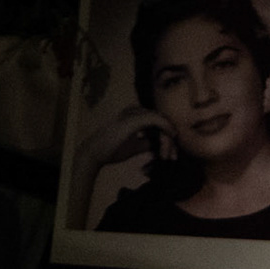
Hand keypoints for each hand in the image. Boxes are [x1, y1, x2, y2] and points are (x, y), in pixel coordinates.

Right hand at [69, 106, 178, 226]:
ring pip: (161, 121)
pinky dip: (166, 129)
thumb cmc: (113, 149)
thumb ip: (149, 143)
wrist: (96, 153)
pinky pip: (157, 120)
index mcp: (134, 116)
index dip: (167, 139)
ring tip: (168, 156)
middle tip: (173, 157)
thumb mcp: (136, 146)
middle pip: (162, 122)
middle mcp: (134, 111)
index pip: (158, 124)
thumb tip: (163, 146)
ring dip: (168, 139)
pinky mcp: (134, 118)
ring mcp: (134, 113)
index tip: (171, 156)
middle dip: (170, 140)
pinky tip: (171, 138)